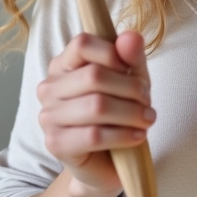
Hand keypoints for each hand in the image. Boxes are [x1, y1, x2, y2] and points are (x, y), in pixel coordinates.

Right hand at [37, 31, 155, 193]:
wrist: (108, 161)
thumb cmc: (118, 110)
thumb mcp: (131, 78)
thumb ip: (131, 56)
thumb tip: (131, 36)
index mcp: (63, 63)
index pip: (82, 43)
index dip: (113, 53)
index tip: (132, 71)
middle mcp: (50, 87)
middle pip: (93, 75)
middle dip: (130, 88)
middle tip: (147, 101)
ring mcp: (48, 116)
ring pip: (96, 106)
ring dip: (131, 113)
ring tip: (147, 119)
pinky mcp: (55, 144)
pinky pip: (94, 135)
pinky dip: (123, 135)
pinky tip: (137, 136)